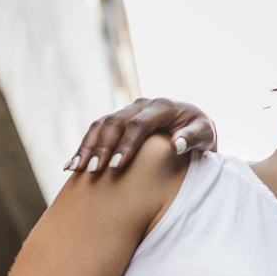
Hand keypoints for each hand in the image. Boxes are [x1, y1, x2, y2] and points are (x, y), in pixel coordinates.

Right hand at [65, 98, 217, 172]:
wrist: (193, 125)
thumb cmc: (201, 133)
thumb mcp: (205, 135)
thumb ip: (192, 138)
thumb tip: (175, 145)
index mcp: (163, 107)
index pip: (140, 124)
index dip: (127, 144)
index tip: (117, 167)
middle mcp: (142, 105)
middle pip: (115, 122)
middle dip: (102, 146)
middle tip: (93, 170)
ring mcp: (128, 111)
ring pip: (101, 124)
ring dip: (87, 146)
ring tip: (75, 169)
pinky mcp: (119, 120)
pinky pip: (97, 131)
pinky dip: (83, 147)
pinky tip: (71, 166)